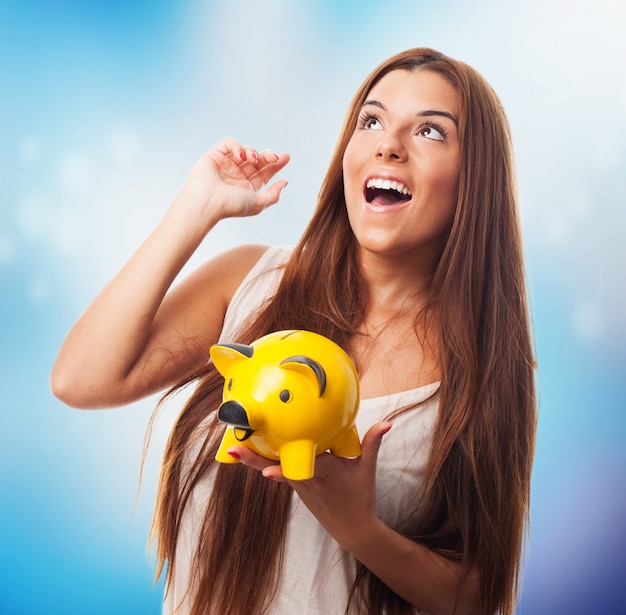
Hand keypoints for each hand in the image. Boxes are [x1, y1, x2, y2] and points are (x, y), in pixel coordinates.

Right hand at [184, 137, 289, 220]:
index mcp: (247, 188)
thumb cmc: (230, 206)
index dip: (276, 165)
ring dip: (252, 152)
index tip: (286, 158)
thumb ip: (273, 195)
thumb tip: (285, 182)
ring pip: (245, 150)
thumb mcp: (258, 204)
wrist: (207, 202)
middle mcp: (237, 176)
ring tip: (253, 159)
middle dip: (268, 156)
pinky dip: (237, 146)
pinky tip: (240, 156)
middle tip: (274, 157)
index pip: (264, 173)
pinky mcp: (214, 155)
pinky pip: (229, 144)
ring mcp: (226, 165)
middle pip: (257, 160)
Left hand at [228, 422, 392, 547]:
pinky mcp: (297, 486)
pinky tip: (249, 451)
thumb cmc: (360, 497)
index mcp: (325, 473)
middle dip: (254, 460)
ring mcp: (299, 485)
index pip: (303, 470)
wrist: (353, 529)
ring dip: (254, 460)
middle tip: (232, 451)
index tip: (266, 473)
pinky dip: (265, 462)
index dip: (283, 470)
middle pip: (278, 467)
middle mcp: (307, 480)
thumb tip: (386, 423)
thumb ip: (373, 443)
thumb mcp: (367, 469)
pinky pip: (279, 470)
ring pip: (274, 468)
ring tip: (232, 449)